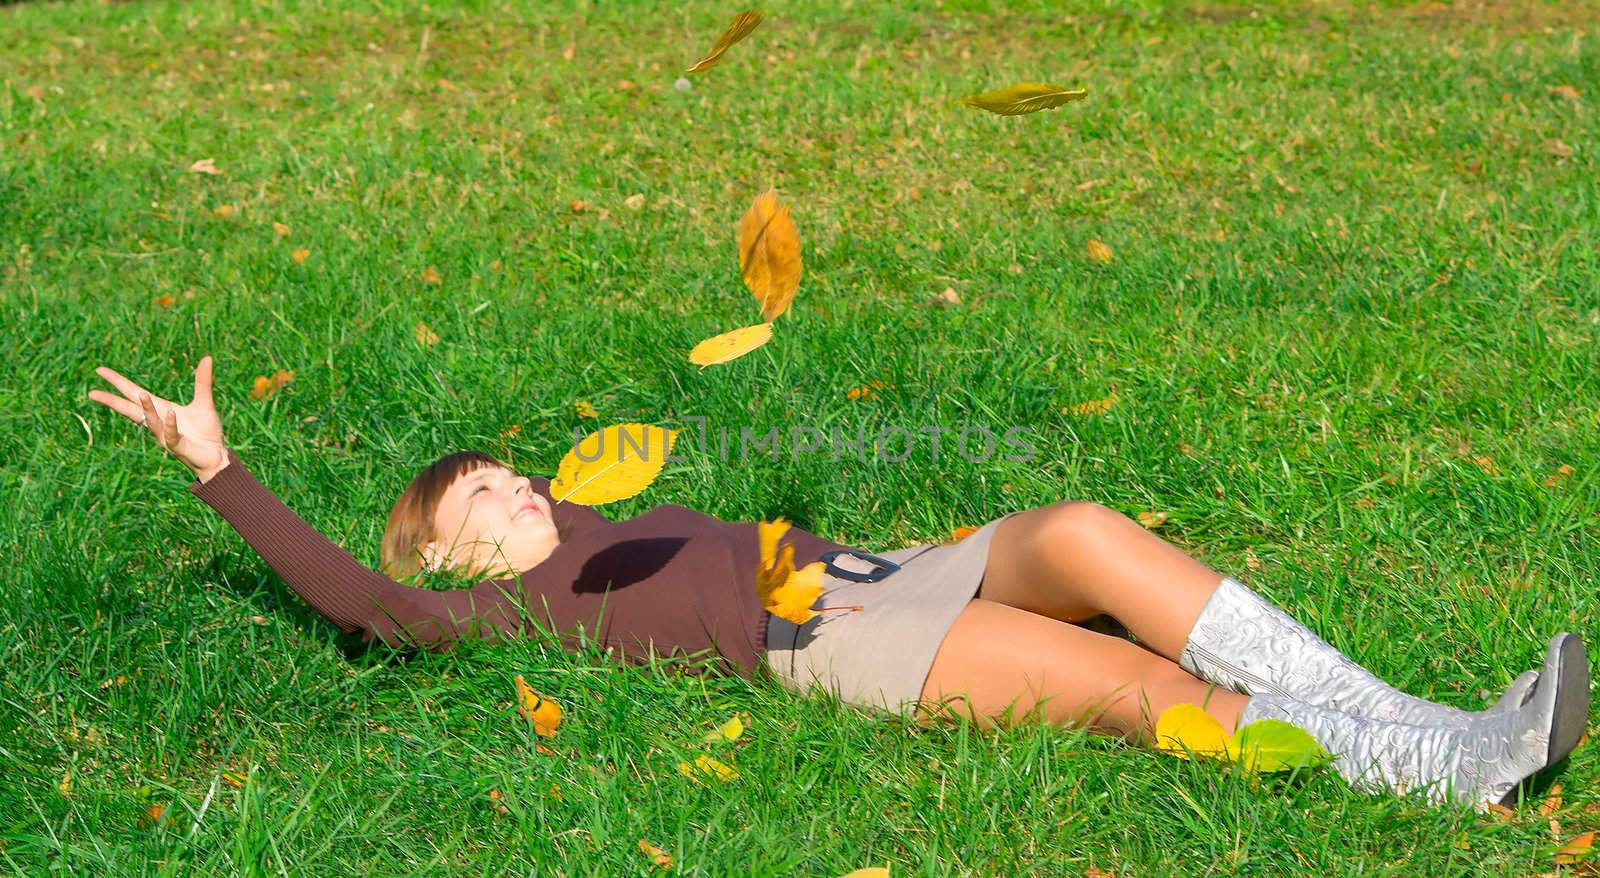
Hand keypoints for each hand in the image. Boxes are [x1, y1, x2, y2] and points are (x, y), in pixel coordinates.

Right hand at [88, 354, 228, 481]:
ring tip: (142, 394)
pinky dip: (169, 424)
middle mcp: (158, 422)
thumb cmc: (206, 431)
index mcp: (160, 409)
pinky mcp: (177, 446)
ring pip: (150, 421)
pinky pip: (170, 434)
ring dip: (147, 408)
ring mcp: (165, 436)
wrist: (217, 455)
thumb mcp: (203, 402)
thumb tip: (207, 357)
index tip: (99, 370)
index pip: (134, 393)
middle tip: (92, 393)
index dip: (118, 382)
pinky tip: (171, 413)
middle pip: (130, 409)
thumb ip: (202, 381)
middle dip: (112, 401)